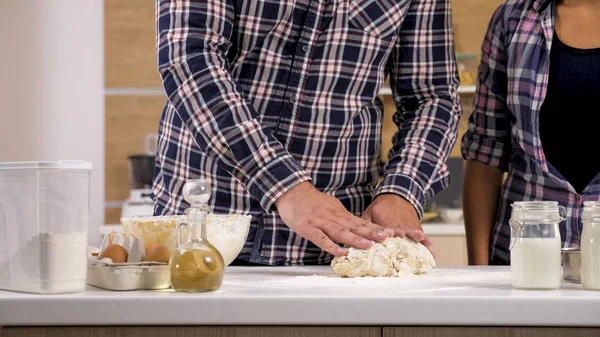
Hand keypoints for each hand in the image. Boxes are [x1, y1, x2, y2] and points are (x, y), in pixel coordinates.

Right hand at [275, 182, 395, 255]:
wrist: (292, 191)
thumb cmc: (310, 201)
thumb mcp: (330, 207)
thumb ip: (342, 218)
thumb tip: (355, 228)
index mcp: (340, 214)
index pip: (362, 223)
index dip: (376, 228)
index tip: (392, 234)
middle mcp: (334, 217)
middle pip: (356, 227)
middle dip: (373, 233)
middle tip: (389, 238)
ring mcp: (322, 223)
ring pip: (341, 232)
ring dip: (356, 239)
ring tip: (370, 246)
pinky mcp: (309, 228)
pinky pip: (321, 239)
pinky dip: (331, 246)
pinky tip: (340, 253)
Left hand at [362, 194, 433, 247]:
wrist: (398, 196)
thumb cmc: (381, 208)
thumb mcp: (370, 212)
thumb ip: (365, 225)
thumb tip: (355, 239)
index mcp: (387, 219)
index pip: (390, 226)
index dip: (393, 230)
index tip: (398, 233)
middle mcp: (400, 222)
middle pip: (406, 229)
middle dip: (411, 234)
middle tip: (417, 237)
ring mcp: (409, 225)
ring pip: (416, 233)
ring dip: (421, 240)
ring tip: (428, 246)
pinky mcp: (416, 228)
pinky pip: (422, 236)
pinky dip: (426, 243)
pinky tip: (432, 252)